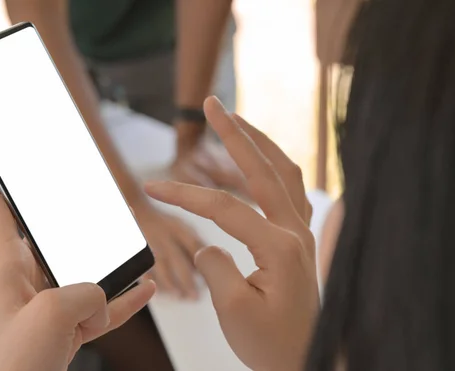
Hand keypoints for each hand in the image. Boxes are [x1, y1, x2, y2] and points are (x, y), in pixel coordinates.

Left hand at [0, 170, 154, 370]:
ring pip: (83, 273)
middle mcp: (26, 282)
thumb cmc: (8, 366)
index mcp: (7, 268)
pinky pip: (101, 306)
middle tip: (93, 200)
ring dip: (107, 264)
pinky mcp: (66, 331)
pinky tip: (144, 288)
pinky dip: (123, 298)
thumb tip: (100, 300)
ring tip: (131, 249)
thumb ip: (85, 294)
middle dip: (73, 221)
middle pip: (51, 238)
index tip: (4, 155)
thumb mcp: (50, 315)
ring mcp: (48, 307)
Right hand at [146, 96, 317, 370]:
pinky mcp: (298, 241)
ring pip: (283, 173)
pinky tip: (253, 162)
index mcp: (280, 248)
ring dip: (258, 143)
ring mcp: (301, 234)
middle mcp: (296, 233)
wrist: (304, 362)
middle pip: (264, 169)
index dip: (184, 194)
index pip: (224, 209)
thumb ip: (216, 267)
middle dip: (235, 133)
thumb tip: (208, 247)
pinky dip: (269, 168)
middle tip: (211, 105)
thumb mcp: (233, 312)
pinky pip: (288, 191)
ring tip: (232, 121)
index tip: (151, 187)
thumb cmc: (271, 344)